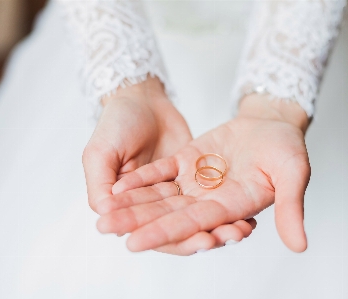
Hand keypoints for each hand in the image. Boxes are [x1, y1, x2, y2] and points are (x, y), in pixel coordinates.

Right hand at [84, 78, 257, 254]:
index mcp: (131, 207)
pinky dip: (228, 206)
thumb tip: (104, 217)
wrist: (140, 98)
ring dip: (220, 225)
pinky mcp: (194, 176)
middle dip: (205, 237)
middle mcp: (155, 204)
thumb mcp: (100, 153)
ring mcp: (177, 191)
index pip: (155, 231)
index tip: (202, 241)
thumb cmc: (115, 124)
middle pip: (183, 228)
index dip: (178, 240)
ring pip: (199, 215)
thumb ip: (100, 186)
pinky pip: (212, 195)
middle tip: (228, 238)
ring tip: (242, 229)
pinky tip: (247, 212)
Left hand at [96, 95, 310, 253]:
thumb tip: (300, 247)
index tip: (134, 243)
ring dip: (131, 203)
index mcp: (232, 206)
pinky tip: (117, 187)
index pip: (193, 223)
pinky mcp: (187, 160)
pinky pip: (160, 172)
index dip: (164, 233)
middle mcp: (209, 199)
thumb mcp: (293, 172)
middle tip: (104, 229)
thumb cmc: (287, 147)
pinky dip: (140, 179)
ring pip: (159, 196)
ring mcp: (196, 180)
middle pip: (168, 213)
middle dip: (136, 222)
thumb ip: (291, 207)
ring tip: (103, 213)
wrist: (272, 123)